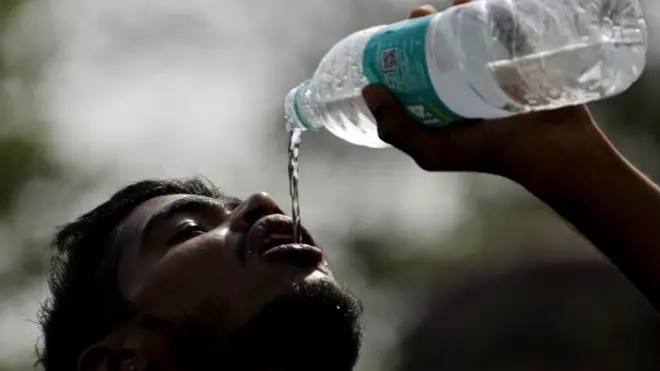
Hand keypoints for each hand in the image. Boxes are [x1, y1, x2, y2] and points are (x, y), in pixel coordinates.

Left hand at [362, 2, 598, 182]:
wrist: (550, 148)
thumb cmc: (489, 153)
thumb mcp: (432, 151)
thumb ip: (397, 129)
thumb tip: (369, 89)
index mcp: (445, 107)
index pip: (417, 74)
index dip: (402, 53)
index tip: (393, 36)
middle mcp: (467, 88)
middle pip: (441, 48)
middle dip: (425, 27)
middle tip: (419, 15)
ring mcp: (496, 70)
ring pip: (471, 33)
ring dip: (456, 12)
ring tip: (447, 5)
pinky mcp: (522, 56)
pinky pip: (506, 24)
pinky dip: (493, 7)